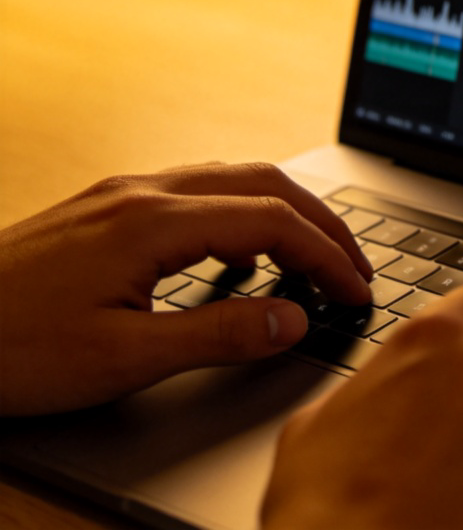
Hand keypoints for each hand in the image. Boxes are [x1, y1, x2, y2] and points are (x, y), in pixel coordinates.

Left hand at [0, 163, 371, 415]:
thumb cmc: (9, 346)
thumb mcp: (121, 358)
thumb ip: (218, 332)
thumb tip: (293, 319)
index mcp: (154, 220)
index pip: (272, 220)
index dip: (326, 254)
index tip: (356, 289)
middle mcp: (146, 190)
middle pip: (264, 182)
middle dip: (322, 221)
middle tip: (355, 266)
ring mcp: (127, 191)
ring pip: (234, 178)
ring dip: (286, 210)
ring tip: (316, 255)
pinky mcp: (111, 204)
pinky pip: (200, 191)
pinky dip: (244, 213)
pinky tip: (242, 251)